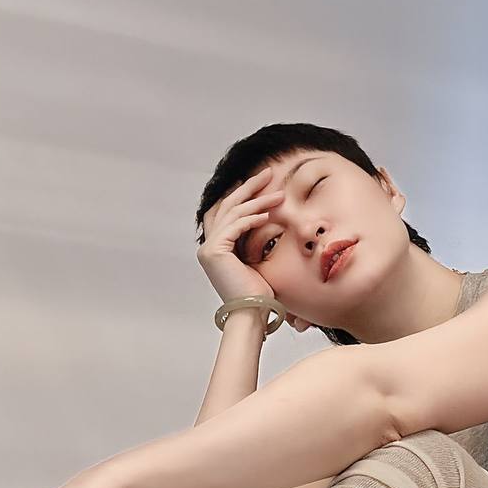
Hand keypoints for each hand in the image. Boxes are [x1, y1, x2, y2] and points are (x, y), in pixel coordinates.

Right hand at [197, 166, 283, 304]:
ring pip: (233, 213)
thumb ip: (254, 240)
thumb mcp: (258, 260)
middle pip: (227, 206)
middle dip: (248, 187)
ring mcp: (209, 249)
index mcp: (217, 249)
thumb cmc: (259, 294)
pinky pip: (235, 227)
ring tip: (279, 195)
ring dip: (257, 201)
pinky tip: (269, 215)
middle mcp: (208, 247)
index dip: (238, 193)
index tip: (257, 181)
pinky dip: (252, 218)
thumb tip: (267, 220)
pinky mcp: (214, 252)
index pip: (224, 212)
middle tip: (268, 172)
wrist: (253, 315)